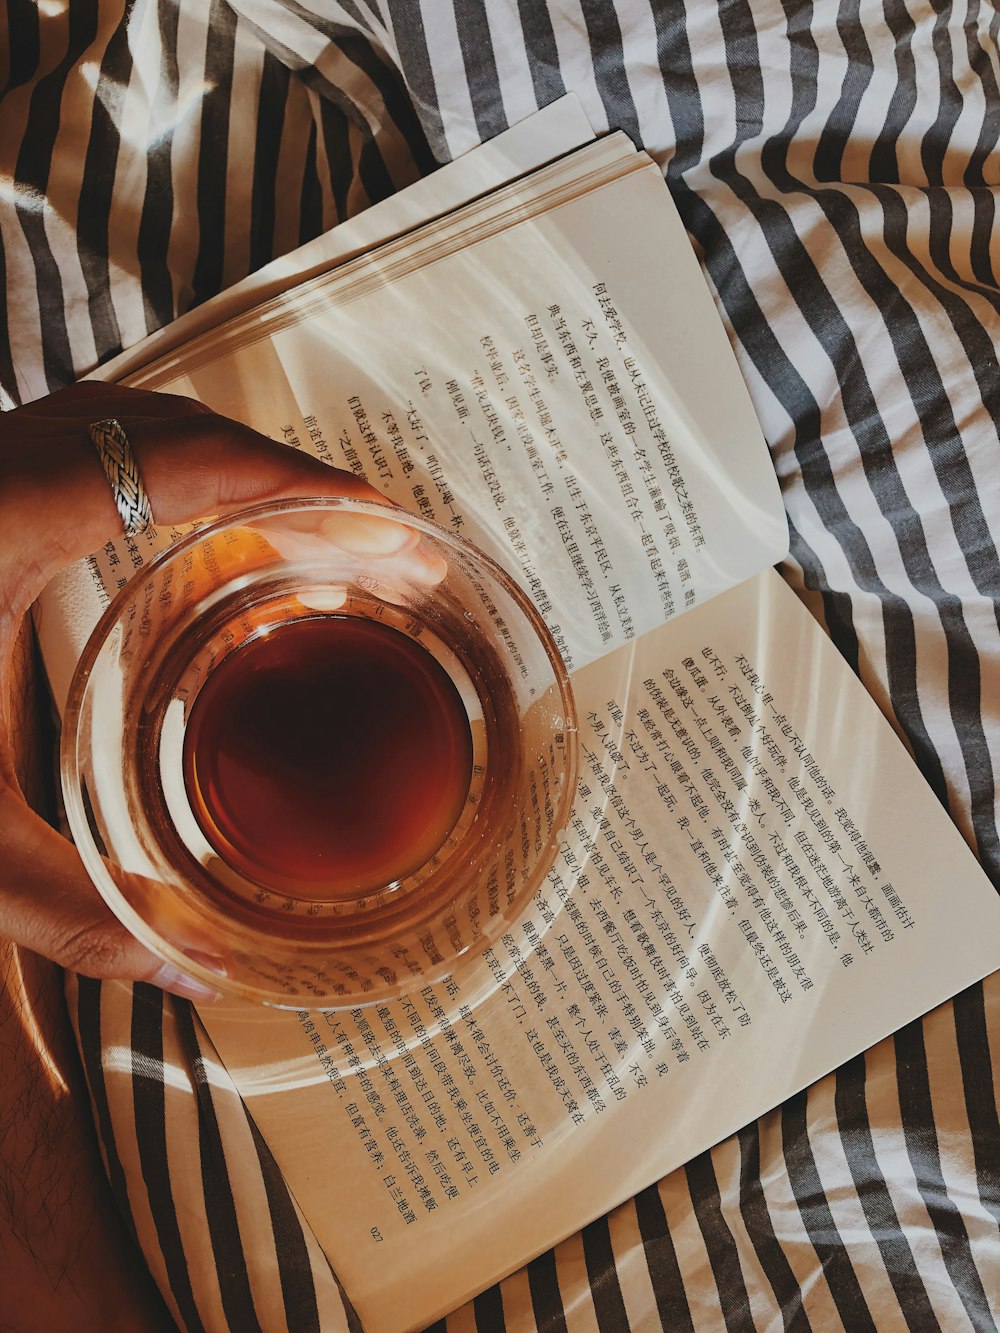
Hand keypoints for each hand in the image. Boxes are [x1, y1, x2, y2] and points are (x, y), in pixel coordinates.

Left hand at [1, 381, 430, 998]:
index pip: (178, 465)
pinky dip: (157, 474)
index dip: (294, 483)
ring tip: (294, 525)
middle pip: (164, 425)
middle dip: (277, 466)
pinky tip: (183, 539)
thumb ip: (73, 908)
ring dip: (218, 461)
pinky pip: (80, 449)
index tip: (381, 520)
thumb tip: (201, 975)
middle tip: (361, 531)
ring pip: (119, 422)